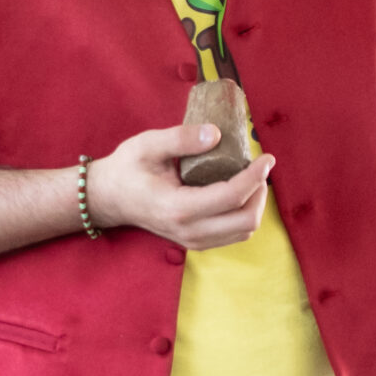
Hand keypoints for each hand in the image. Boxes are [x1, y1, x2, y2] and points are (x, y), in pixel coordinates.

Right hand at [88, 122, 274, 249]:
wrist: (108, 198)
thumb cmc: (127, 169)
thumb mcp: (148, 145)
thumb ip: (181, 138)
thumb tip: (217, 133)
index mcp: (178, 208)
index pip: (231, 197)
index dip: (255, 176)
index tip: (267, 157)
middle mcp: (189, 231)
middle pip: (245, 221)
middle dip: (260, 192)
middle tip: (260, 167)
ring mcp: (192, 240)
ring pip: (243, 232)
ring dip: (255, 204)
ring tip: (252, 177)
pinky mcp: (196, 241)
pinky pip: (233, 235)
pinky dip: (244, 213)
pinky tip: (241, 191)